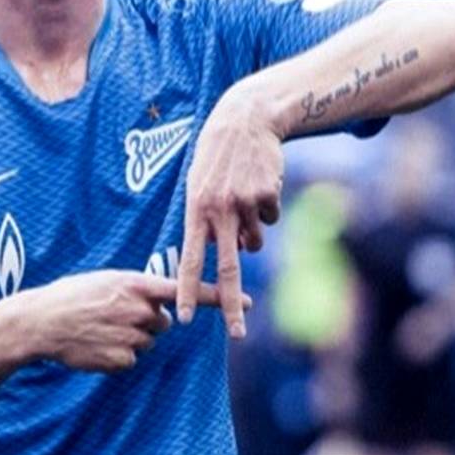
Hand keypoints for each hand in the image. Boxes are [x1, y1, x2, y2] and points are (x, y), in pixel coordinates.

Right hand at [21, 270, 245, 372]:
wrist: (41, 321)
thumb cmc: (72, 295)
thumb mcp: (107, 279)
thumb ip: (137, 289)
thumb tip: (159, 304)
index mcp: (135, 283)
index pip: (185, 289)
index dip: (217, 297)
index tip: (247, 302)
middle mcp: (138, 309)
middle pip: (164, 322)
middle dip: (148, 321)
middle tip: (116, 315)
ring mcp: (130, 335)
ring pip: (148, 342)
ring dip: (132, 338)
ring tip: (101, 329)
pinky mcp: (122, 359)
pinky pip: (132, 359)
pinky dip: (118, 355)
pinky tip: (97, 345)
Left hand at [176, 87, 283, 337]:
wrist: (245, 121)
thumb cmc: (216, 159)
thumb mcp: (199, 186)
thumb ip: (208, 221)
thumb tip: (233, 254)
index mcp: (195, 209)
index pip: (191, 258)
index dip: (188, 290)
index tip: (183, 316)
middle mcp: (218, 209)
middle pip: (228, 267)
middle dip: (231, 303)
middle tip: (236, 334)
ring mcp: (244, 203)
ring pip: (254, 240)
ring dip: (252, 229)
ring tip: (242, 196)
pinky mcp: (267, 195)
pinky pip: (271, 218)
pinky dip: (268, 207)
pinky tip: (258, 183)